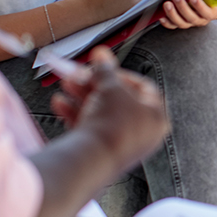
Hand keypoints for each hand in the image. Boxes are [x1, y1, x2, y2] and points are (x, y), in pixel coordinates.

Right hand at [49, 47, 169, 171]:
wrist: (92, 160)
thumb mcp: (110, 87)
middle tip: (78, 73)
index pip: (143, 87)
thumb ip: (105, 69)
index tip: (102, 66)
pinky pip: (92, 129)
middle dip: (94, 84)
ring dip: (82, 96)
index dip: (120, 73)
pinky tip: (60, 104)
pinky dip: (76, 115)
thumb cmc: (112, 124)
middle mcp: (143, 133)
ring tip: (66, 84)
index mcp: (156, 117)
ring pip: (102, 113)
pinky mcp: (102, 154)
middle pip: (117, 100)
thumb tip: (102, 56)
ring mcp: (123, 145)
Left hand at [157, 0, 216, 29]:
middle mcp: (201, 20)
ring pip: (181, 23)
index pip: (207, 13)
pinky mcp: (179, 23)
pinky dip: (166, 22)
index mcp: (212, 13)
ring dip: (173, 14)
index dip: (200, 6)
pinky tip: (161, 16)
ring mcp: (190, 23)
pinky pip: (172, 25)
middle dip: (183, 7)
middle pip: (192, 18)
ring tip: (167, 4)